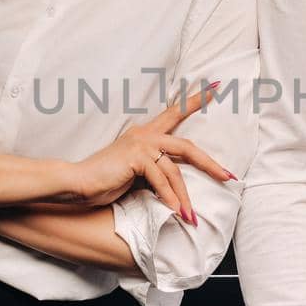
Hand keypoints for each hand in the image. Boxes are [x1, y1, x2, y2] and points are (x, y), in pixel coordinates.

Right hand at [73, 82, 237, 222]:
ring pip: (175, 170)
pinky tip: (175, 212)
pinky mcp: (135, 158)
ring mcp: (140, 144)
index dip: (196, 100)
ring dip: (184, 197)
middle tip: (229, 176)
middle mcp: (145, 134)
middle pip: (187, 147)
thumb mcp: (135, 174)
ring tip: (191, 217)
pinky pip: (161, 179)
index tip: (217, 88)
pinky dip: (169, 198)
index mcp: (145, 134)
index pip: (175, 113)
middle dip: (210, 164)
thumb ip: (154, 171)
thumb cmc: (104, 181)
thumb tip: (176, 186)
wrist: (76, 183)